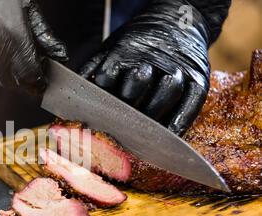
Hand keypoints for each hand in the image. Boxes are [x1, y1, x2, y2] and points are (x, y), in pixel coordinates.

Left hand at [80, 0, 224, 134]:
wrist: (179, 21)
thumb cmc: (139, 42)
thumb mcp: (112, 46)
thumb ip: (94, 66)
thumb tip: (73, 88)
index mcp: (127, 50)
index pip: (108, 77)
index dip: (100, 99)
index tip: (96, 116)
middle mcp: (154, 58)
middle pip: (136, 85)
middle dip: (124, 109)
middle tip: (118, 129)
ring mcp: (179, 68)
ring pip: (166, 92)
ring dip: (152, 116)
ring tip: (142, 135)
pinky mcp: (199, 79)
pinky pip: (191, 103)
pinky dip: (181, 122)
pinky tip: (170, 136)